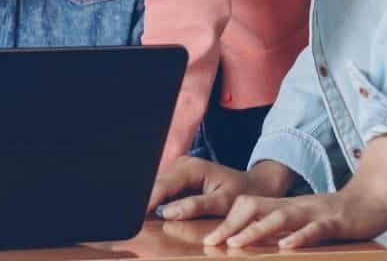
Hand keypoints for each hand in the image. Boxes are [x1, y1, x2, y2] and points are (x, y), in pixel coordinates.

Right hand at [148, 155, 292, 217]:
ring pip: (156, 189)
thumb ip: (196, 206)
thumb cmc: (244, 194)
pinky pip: (163, 192)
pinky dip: (157, 203)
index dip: (146, 202)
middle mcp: (181, 165)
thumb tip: (167, 213)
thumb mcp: (223, 202)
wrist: (256, 187)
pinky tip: (151, 215)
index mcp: (190, 168)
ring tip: (136, 219)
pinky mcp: (178, 179)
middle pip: (154, 186)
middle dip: (144, 203)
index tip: (134, 218)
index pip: (161, 186)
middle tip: (130, 222)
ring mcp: (178, 170)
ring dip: (148, 204)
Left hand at [201, 181, 386, 249]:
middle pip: (255, 209)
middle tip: (211, 241)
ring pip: (280, 218)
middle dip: (231, 226)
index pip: (247, 207)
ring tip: (237, 242)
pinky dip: (299, 237)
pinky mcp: (334, 222)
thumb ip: (278, 224)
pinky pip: (314, 229)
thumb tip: (248, 238)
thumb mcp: (301, 218)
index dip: (226, 221)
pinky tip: (286, 246)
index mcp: (282, 206)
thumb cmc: (333, 214)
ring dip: (257, 230)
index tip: (207, 238)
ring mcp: (313, 213)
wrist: (372, 199)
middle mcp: (292, 206)